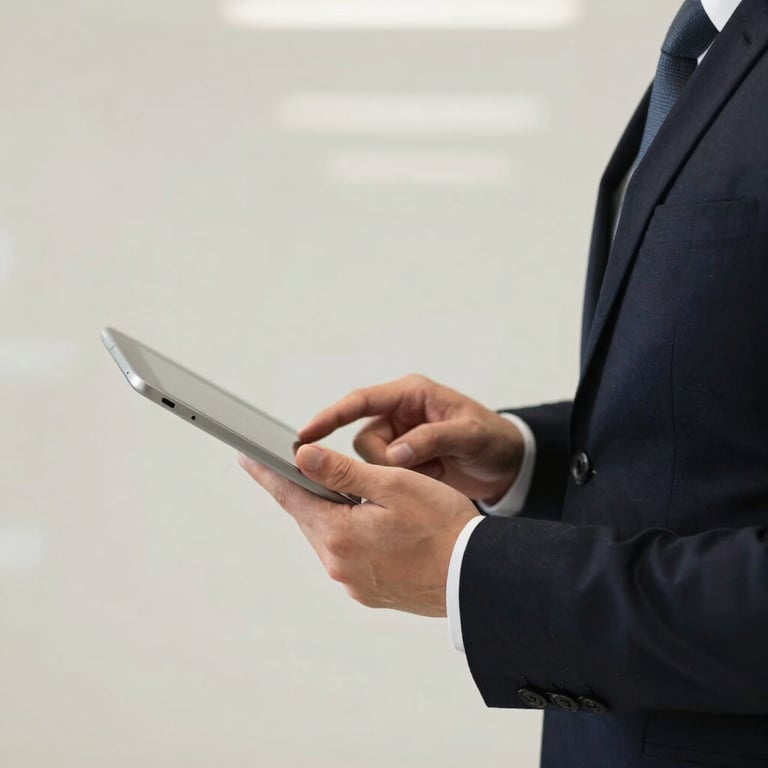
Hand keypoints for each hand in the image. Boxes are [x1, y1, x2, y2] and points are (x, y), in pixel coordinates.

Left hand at [238, 444, 477, 616]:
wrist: (477, 576)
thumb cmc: (443, 526)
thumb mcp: (393, 484)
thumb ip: (343, 470)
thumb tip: (301, 457)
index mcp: (339, 535)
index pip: (292, 495)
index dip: (268, 473)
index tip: (245, 457)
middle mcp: (338, 565)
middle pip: (309, 517)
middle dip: (302, 490)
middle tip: (291, 466)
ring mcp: (353, 582)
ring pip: (328, 536)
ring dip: (330, 513)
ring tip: (339, 490)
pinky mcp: (370, 592)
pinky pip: (348, 555)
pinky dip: (349, 534)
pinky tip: (365, 522)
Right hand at [299, 374, 523, 504]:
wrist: (509, 463)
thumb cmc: (492, 438)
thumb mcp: (468, 435)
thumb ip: (431, 439)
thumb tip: (396, 454)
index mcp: (410, 395)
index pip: (360, 401)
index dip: (330, 416)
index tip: (305, 435)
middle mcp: (399, 415)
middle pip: (363, 443)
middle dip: (385, 463)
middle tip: (422, 468)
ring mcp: (400, 440)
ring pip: (372, 465)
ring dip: (398, 477)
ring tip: (435, 473)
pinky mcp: (403, 464)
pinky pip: (386, 478)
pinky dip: (405, 485)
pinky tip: (433, 480)